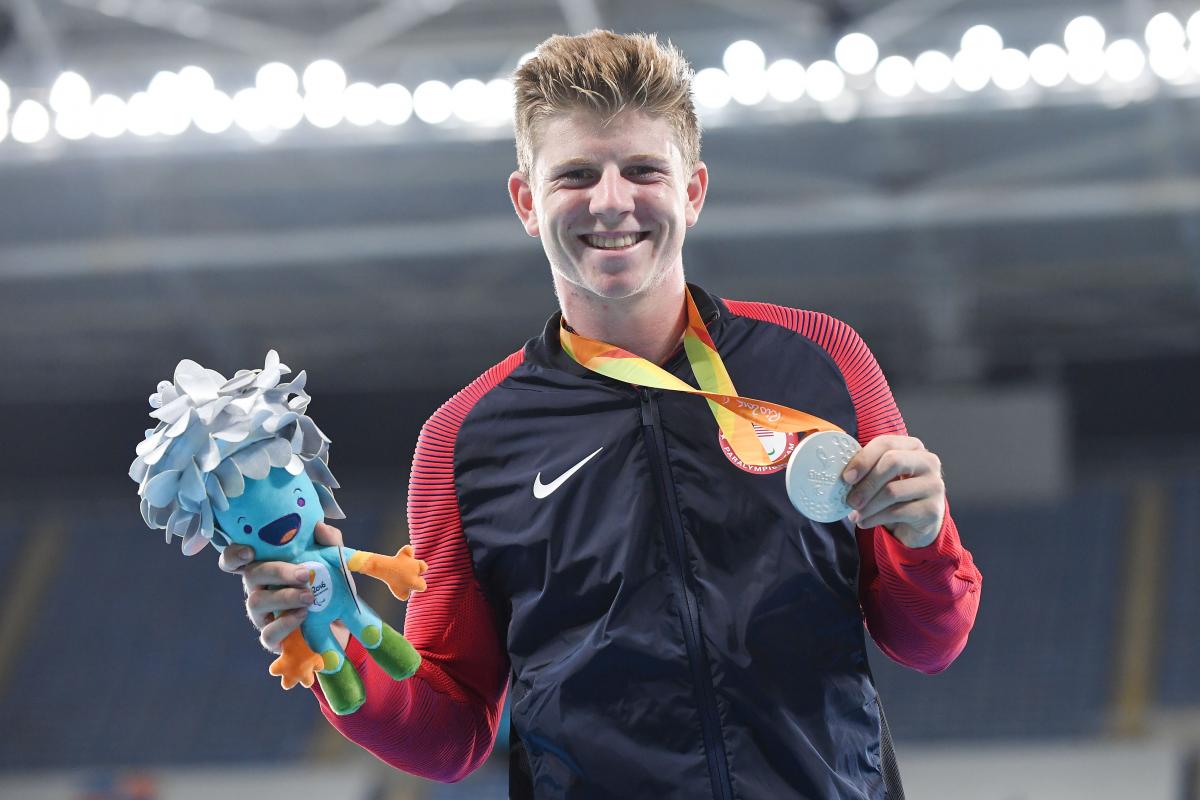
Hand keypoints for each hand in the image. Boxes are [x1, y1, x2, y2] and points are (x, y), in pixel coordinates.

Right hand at [218, 522, 349, 652]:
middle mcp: (258, 588)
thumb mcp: (332, 559)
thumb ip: (328, 541)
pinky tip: (302, 615)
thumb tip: (320, 527)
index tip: (249, 552)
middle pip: (251, 575)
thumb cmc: (327, 582)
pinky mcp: (271, 637)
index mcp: (266, 566)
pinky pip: (267, 634)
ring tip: (309, 597)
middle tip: (303, 575)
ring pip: (256, 602)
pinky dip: (284, 624)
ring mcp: (261, 614)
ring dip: (284, 598)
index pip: (235, 558)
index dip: (234, 554)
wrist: (340, 619)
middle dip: (277, 572)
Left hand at [841, 435, 944, 548]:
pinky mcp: (932, 510)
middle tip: (850, 500)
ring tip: (855, 515)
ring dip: (868, 506)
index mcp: (913, 447)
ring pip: (892, 491)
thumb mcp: (882, 477)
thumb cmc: (896, 494)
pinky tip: (865, 522)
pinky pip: (897, 512)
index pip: (886, 443)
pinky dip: (875, 518)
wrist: (917, 523)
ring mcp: (933, 485)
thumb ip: (868, 470)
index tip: (846, 477)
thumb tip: (843, 476)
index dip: (863, 459)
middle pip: (892, 463)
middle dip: (866, 483)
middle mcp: (928, 462)